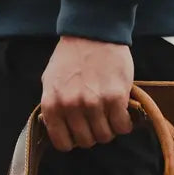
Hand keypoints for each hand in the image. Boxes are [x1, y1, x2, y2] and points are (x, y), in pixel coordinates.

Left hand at [41, 36, 133, 150]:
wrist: (93, 31)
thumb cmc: (70, 57)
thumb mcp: (50, 82)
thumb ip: (52, 107)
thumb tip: (58, 129)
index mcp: (52, 105)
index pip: (63, 143)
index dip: (72, 141)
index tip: (78, 133)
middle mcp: (71, 107)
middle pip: (85, 142)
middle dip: (92, 135)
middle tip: (96, 122)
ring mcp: (94, 103)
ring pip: (104, 136)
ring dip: (108, 130)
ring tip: (109, 117)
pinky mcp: (115, 97)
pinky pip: (121, 126)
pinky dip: (123, 124)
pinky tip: (121, 113)